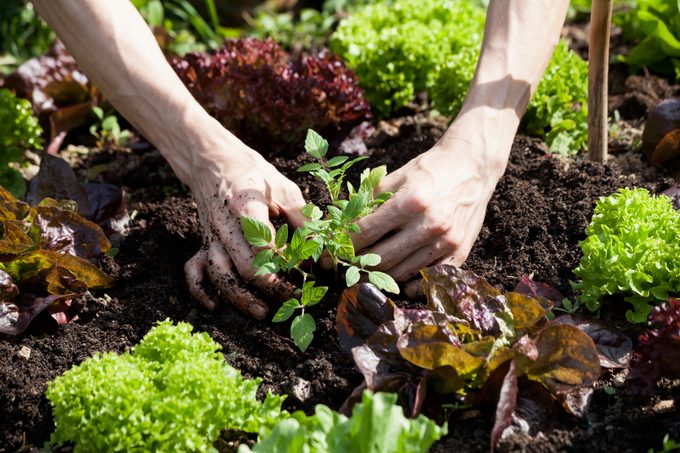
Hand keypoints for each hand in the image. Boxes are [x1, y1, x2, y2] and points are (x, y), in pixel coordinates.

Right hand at [183, 133, 305, 319]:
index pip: (266, 244)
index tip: (307, 268)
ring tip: (261, 312)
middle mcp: (224, 225)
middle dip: (270, 287)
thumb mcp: (283, 187)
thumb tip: (319, 251)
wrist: (212, 161)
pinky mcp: (202, 242)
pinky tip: (215, 305)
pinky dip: (200, 291)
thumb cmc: (253, 174)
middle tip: (295, 297)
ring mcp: (210, 236)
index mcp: (245, 206)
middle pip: (243, 267)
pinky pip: (193, 271)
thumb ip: (302, 217)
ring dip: (238, 297)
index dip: (288, 262)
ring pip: (219, 274)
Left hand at [352, 139, 502, 289]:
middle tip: (343, 267)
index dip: (343, 246)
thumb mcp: (396, 177)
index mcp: (410, 201)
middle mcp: (429, 224)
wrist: (472, 166)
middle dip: (356, 265)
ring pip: (401, 273)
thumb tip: (340, 226)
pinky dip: (409, 282)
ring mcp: (446, 241)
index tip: (329, 254)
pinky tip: (395, 277)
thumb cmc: (429, 169)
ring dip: (378, 275)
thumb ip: (369, 202)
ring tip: (363, 272)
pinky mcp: (459, 252)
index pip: (365, 233)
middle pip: (380, 259)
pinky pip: (427, 278)